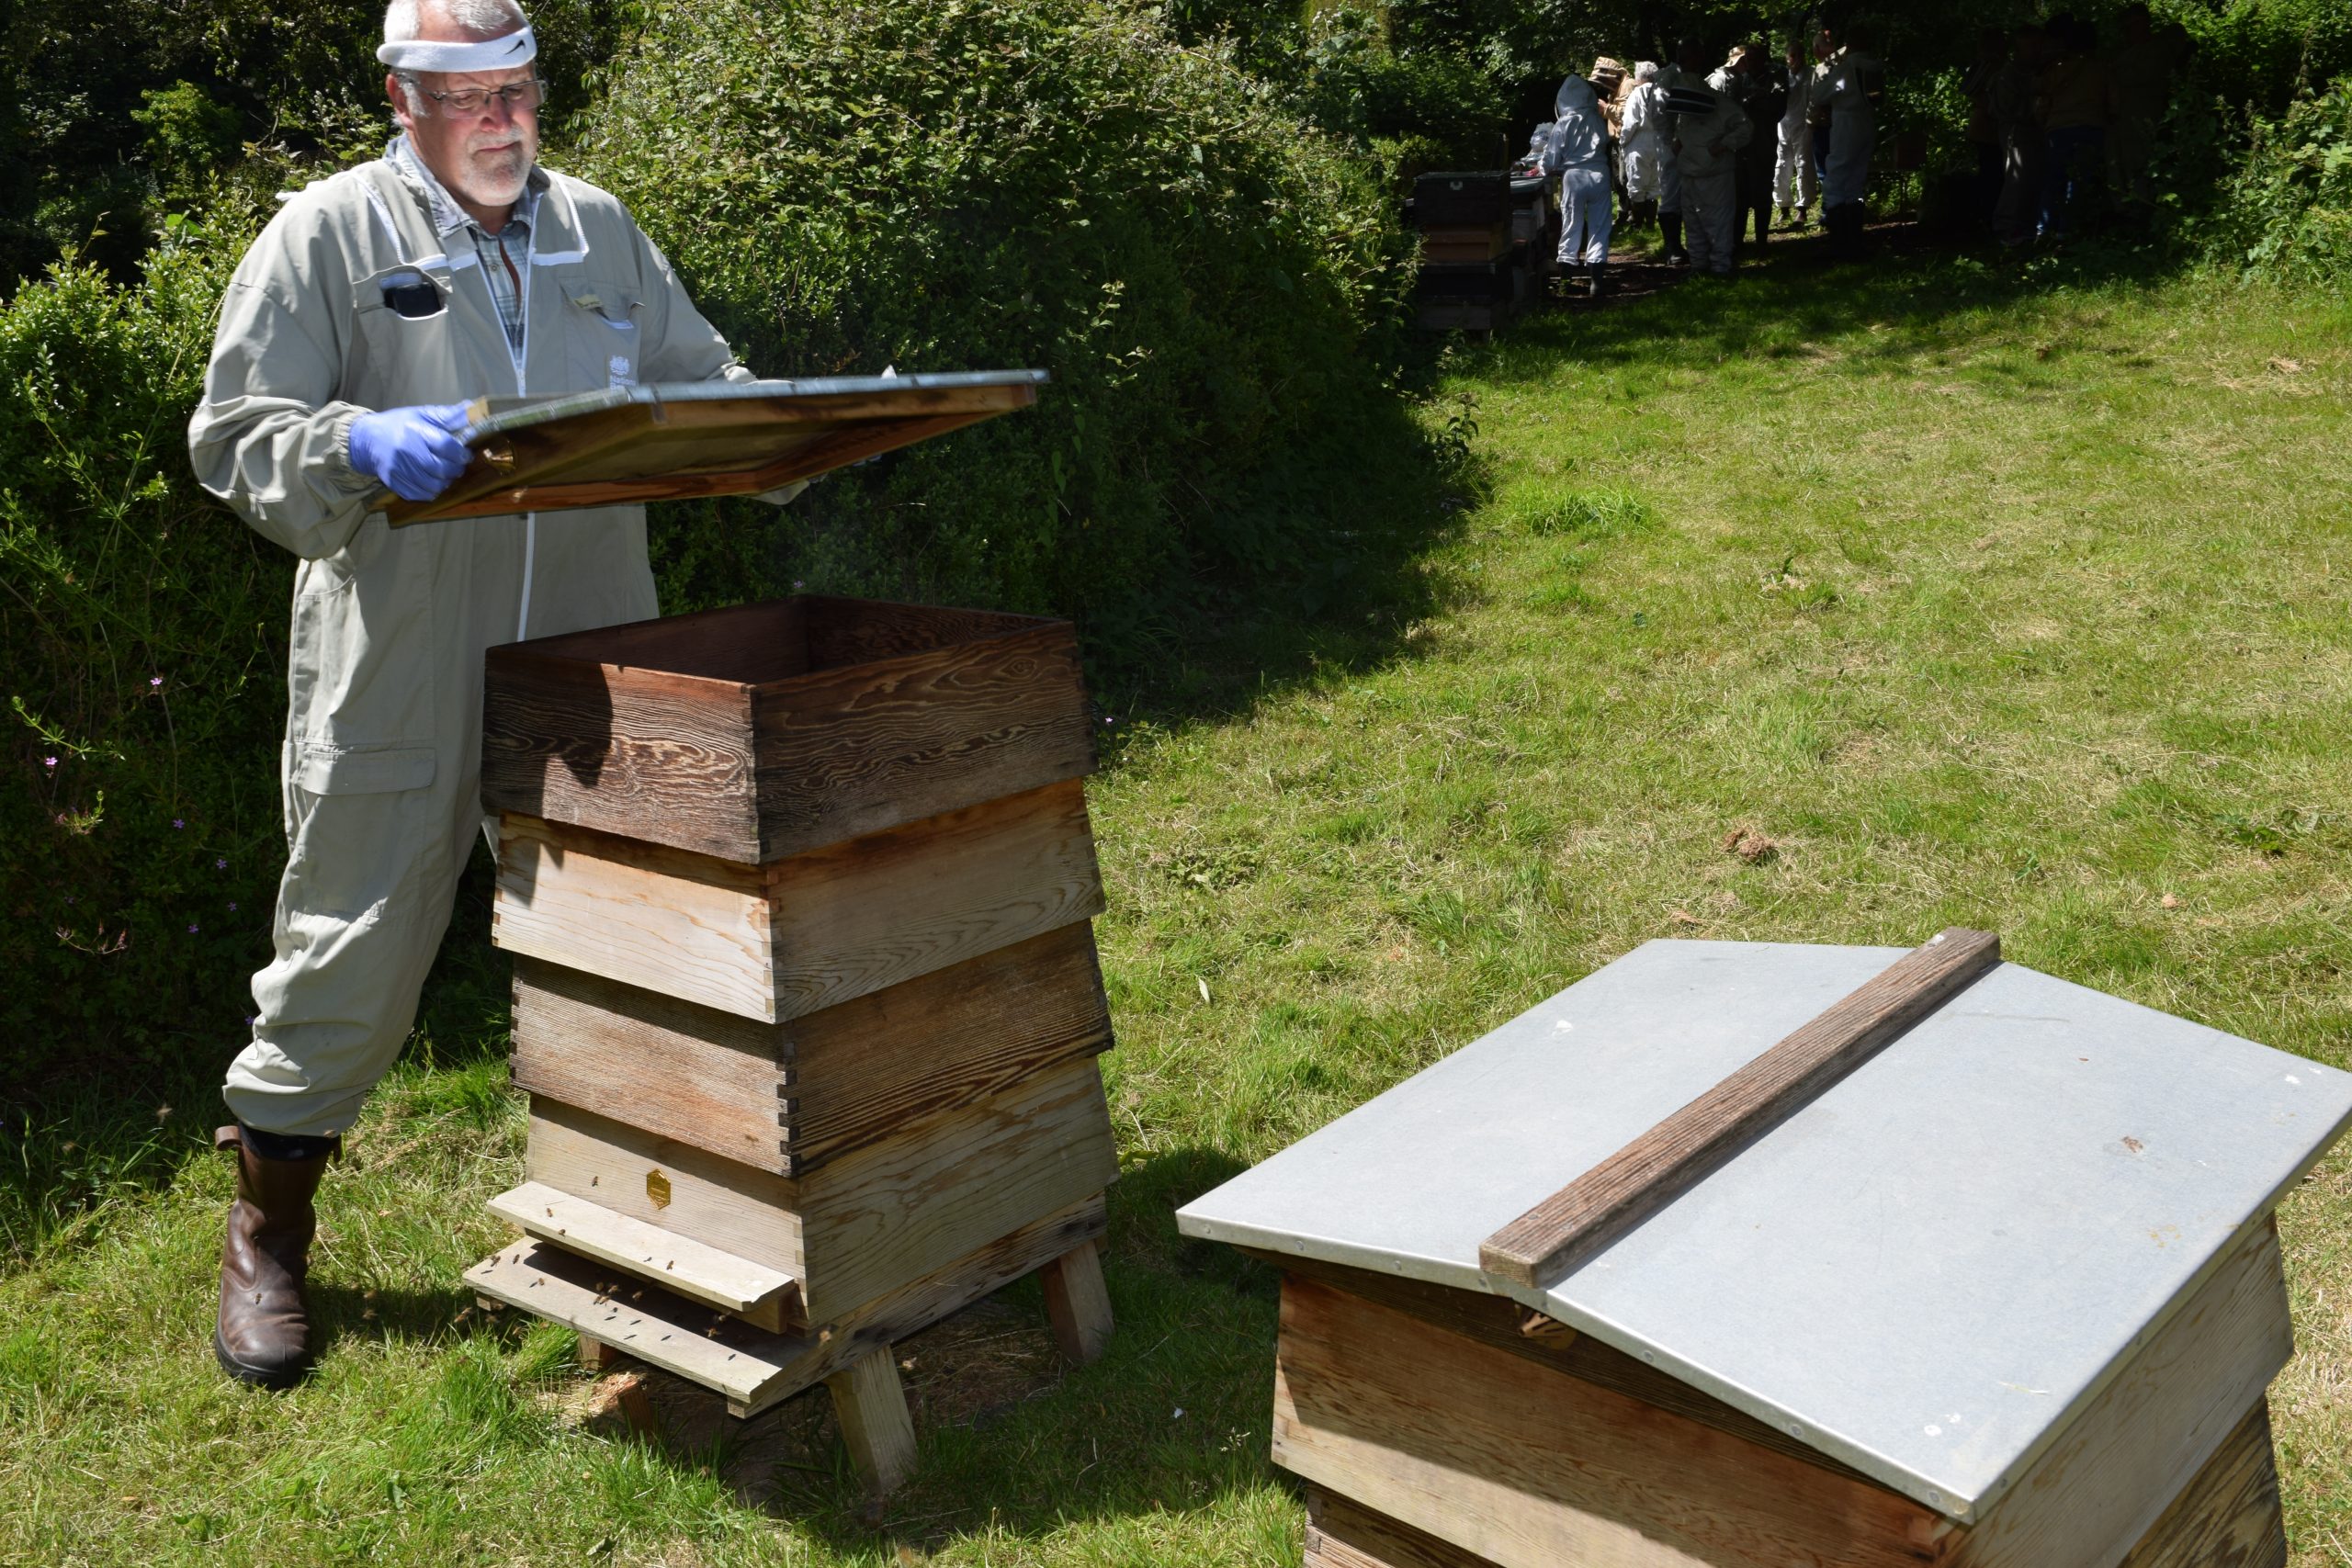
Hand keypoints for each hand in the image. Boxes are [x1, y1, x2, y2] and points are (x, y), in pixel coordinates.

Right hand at [348, 404, 472, 501]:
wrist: (367, 440)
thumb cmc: (399, 425)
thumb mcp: (422, 414)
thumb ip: (448, 415)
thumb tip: (473, 410)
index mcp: (415, 431)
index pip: (447, 446)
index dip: (461, 453)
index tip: (465, 454)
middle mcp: (406, 452)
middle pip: (442, 469)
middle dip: (456, 469)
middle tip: (456, 464)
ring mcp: (398, 470)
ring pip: (434, 486)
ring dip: (445, 481)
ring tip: (444, 472)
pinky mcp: (394, 483)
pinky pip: (421, 494)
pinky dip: (431, 490)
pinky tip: (431, 480)